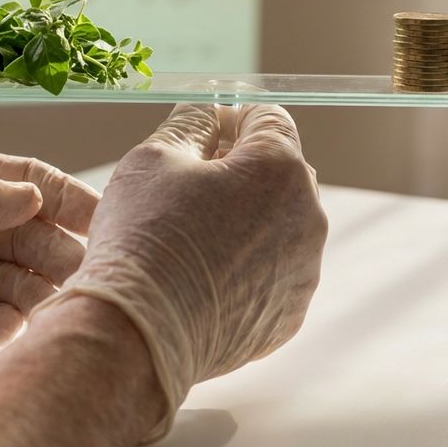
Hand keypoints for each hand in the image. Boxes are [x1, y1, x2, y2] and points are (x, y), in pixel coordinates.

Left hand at [0, 149, 97, 362]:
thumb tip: (31, 197)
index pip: (23, 183)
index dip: (66, 197)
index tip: (103, 216)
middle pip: (28, 237)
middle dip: (60, 251)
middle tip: (86, 271)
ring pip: (12, 283)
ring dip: (37, 292)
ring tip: (55, 304)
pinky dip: (0, 328)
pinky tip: (8, 328)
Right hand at [31, 104, 326, 441]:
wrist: (139, 335)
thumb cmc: (145, 238)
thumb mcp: (155, 157)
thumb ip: (190, 122)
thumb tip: (206, 111)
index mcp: (280, 167)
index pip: (269, 117)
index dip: (232, 118)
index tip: (202, 134)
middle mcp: (307, 216)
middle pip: (280, 171)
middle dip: (241, 168)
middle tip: (187, 185)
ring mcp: (303, 270)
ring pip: (278, 224)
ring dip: (246, 219)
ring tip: (191, 237)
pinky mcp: (289, 314)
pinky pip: (273, 273)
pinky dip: (246, 267)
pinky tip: (202, 276)